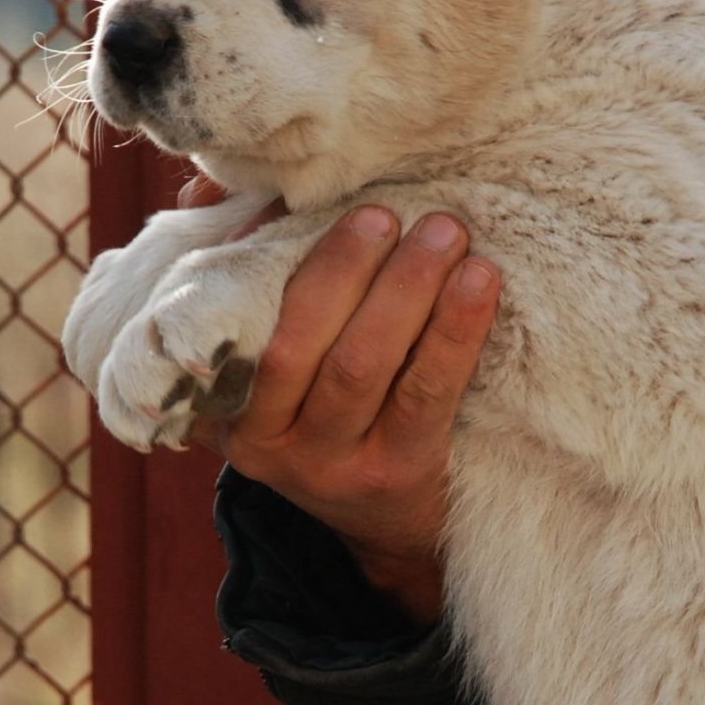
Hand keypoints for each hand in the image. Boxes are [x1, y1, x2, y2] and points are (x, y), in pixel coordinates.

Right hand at [190, 204, 499, 624]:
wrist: (386, 517)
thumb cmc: (326, 405)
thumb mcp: (271, 358)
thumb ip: (247, 275)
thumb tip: (230, 186)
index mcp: (223, 404)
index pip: (238, 328)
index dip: (268, 262)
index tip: (300, 203)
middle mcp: (267, 442)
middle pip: (298, 346)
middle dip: (343, 270)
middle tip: (385, 212)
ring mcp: (333, 463)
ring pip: (361, 367)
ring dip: (405, 290)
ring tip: (443, 231)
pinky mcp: (400, 472)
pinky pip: (427, 392)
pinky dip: (454, 330)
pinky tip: (480, 280)